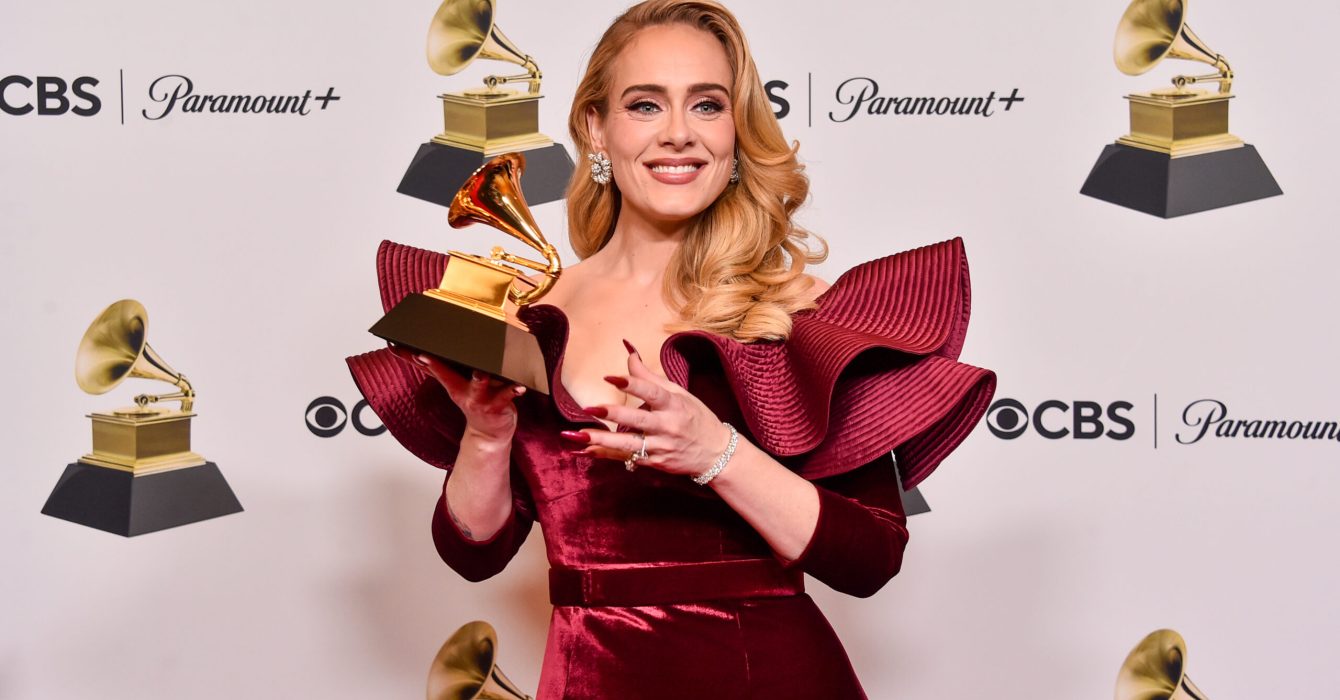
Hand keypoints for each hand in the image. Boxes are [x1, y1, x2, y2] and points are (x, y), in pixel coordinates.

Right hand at [389, 345, 524, 444]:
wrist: (490, 433)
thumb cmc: (475, 401)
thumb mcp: (454, 385)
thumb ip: (441, 369)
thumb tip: (420, 353)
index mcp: (452, 383)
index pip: (432, 368)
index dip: (419, 359)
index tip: (403, 349)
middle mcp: (462, 390)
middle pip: (447, 375)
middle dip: (437, 366)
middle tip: (426, 356)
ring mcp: (479, 398)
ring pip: (478, 383)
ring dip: (479, 377)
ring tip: (479, 371)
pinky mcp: (496, 405)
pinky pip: (505, 395)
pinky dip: (513, 390)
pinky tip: (519, 387)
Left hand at [564, 340, 730, 476]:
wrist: (716, 453)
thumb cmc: (695, 417)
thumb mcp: (677, 393)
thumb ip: (647, 376)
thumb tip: (627, 349)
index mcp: (674, 404)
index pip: (652, 392)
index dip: (632, 384)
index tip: (611, 377)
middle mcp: (667, 426)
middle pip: (638, 420)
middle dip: (614, 415)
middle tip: (590, 409)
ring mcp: (661, 447)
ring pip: (628, 445)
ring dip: (602, 441)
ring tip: (578, 436)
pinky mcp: (655, 463)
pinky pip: (626, 458)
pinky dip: (605, 455)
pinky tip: (585, 451)